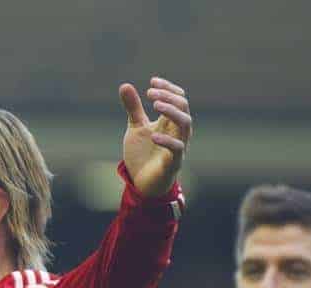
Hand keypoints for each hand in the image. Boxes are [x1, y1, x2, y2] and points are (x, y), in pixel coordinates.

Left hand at [120, 76, 192, 196]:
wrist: (140, 183)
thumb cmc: (143, 154)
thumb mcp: (135, 127)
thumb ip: (133, 108)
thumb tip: (125, 85)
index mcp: (170, 121)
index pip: (178, 98)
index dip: (168, 88)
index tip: (152, 81)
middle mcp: (177, 131)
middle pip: (183, 107)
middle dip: (168, 96)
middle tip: (150, 93)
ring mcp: (178, 146)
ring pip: (186, 124)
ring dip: (172, 111)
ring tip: (155, 104)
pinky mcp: (174, 163)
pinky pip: (177, 149)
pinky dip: (167, 140)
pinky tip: (153, 134)